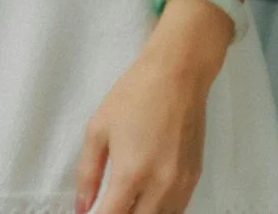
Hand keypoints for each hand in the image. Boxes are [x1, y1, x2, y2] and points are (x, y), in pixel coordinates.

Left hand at [73, 3, 229, 213]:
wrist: (177, 77)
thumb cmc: (132, 97)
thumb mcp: (97, 130)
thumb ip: (87, 174)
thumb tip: (82, 208)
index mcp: (132, 173)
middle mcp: (161, 186)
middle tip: (107, 204)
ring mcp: (182, 185)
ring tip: (123, 201)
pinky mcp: (195, 179)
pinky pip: (177, 210)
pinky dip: (159, 211)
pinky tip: (144, 201)